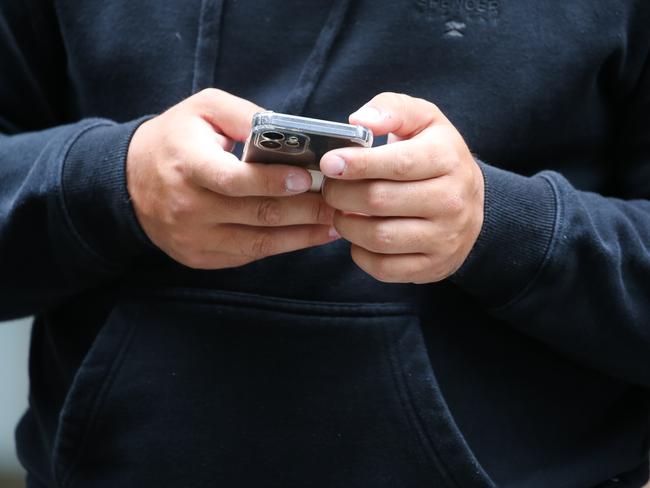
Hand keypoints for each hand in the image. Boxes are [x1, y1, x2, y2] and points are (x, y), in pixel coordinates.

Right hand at [127, 89, 337, 268]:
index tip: (307, 178)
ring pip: (258, 243)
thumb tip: (291, 133)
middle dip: (304, 210)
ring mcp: (193, 238)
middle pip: (256, 214)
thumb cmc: (174, 140)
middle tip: (337, 201)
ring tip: (333, 223)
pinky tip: (307, 236)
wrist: (129, 182)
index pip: (234, 180)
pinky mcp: (200, 257)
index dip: (273, 182)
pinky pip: (248, 256)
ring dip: (302, 235)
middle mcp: (188, 207)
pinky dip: (282, 247)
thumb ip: (246, 116)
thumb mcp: (203, 110)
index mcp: (187, 165)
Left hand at [320, 92, 483, 283]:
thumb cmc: (435, 156)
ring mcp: (445, 238)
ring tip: (341, 211)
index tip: (329, 163)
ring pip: (379, 237)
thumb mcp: (422, 120)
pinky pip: (384, 268)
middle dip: (342, 195)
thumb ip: (391, 110)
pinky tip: (358, 236)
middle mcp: (452, 200)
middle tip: (330, 188)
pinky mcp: (434, 266)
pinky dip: (360, 254)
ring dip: (347, 225)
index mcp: (448, 158)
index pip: (398, 164)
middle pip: (380, 201)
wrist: (470, 203)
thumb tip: (360, 121)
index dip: (357, 164)